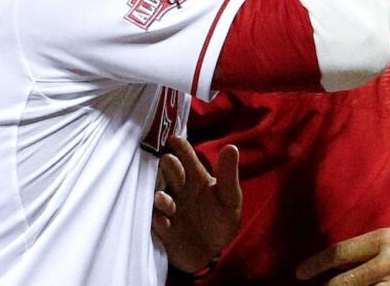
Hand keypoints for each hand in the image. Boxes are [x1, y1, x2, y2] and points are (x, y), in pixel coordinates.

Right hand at [151, 135, 241, 272]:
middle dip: (168, 167)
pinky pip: (158, 224)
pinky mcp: (164, 230)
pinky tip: (162, 220)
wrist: (212, 251)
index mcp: (195, 177)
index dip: (181, 148)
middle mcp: (178, 189)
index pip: (186, 158)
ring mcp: (169, 209)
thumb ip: (229, 175)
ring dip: (161, 198)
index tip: (175, 139)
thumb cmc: (220, 219)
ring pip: (160, 199)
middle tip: (167, 160)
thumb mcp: (230, 198)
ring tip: (163, 197)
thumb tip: (231, 147)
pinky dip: (159, 222)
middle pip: (170, 174)